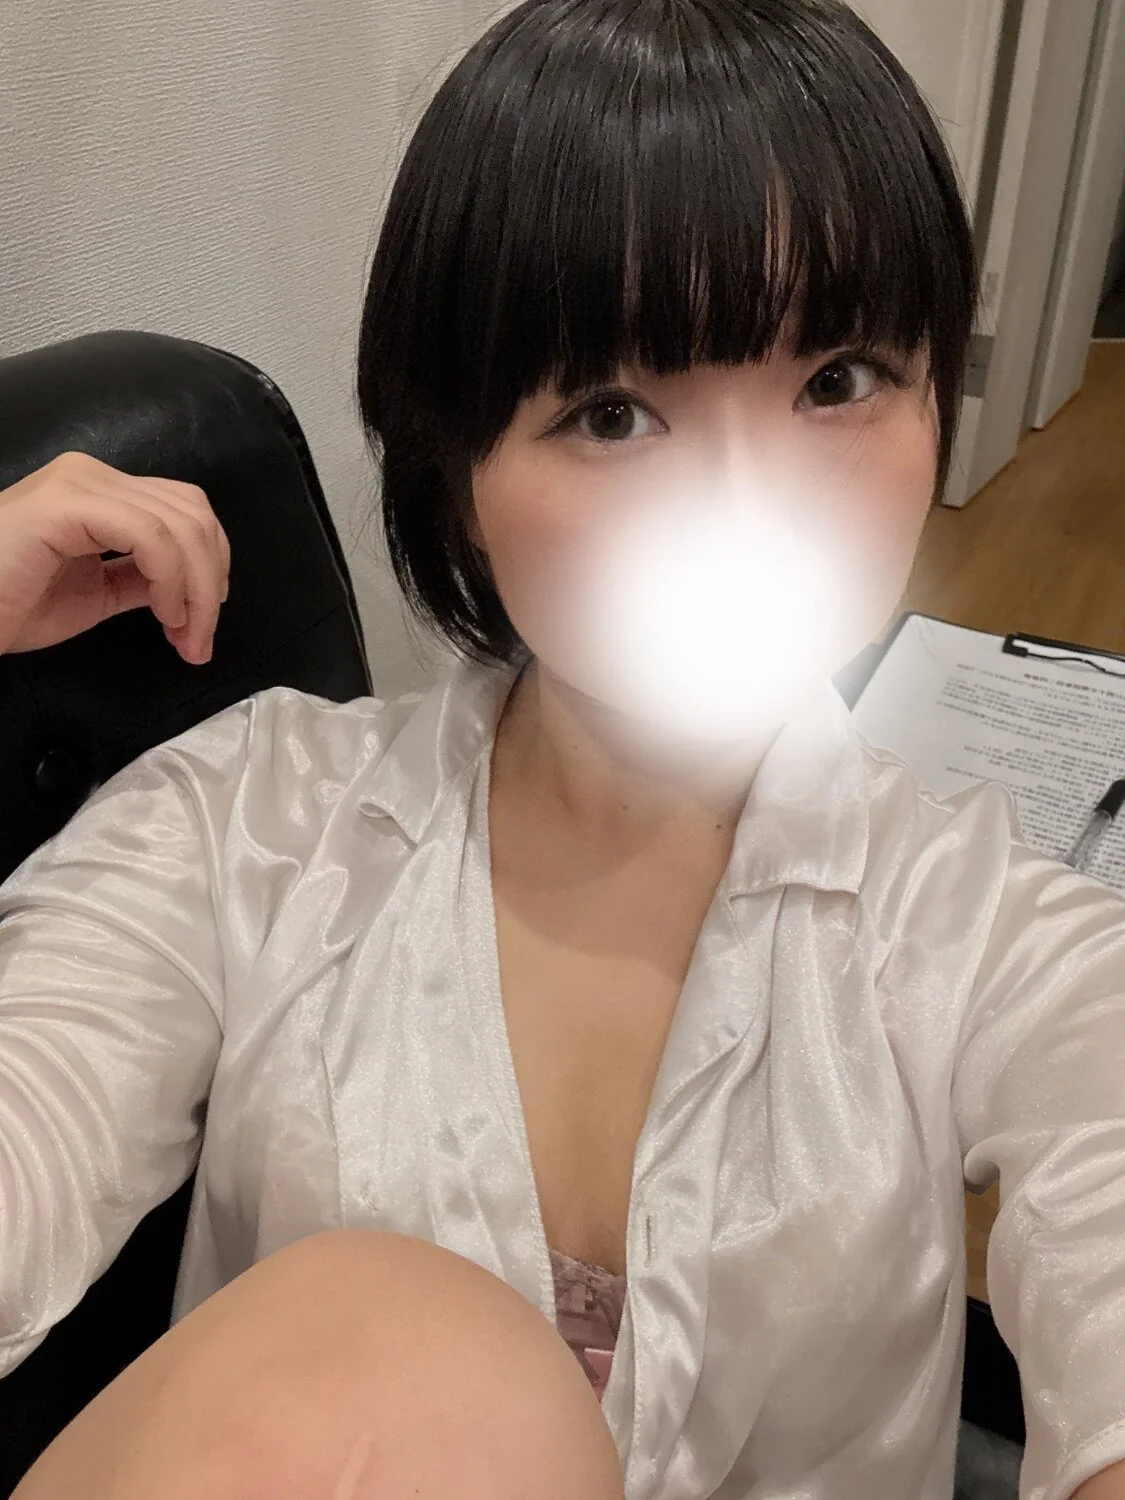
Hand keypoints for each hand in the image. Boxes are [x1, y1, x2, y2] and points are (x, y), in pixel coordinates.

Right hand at [0, 451, 230, 662]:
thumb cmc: (7, 605)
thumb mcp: (95, 594)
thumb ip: (139, 581)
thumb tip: (188, 590)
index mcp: (101, 492)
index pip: (185, 511)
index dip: (210, 566)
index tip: (203, 625)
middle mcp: (94, 476)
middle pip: (193, 512)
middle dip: (211, 580)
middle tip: (201, 638)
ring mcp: (81, 484)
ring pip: (182, 522)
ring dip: (197, 587)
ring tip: (185, 633)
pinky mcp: (68, 503)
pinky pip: (151, 535)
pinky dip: (172, 578)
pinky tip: (164, 613)